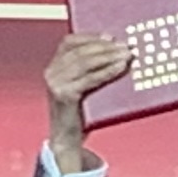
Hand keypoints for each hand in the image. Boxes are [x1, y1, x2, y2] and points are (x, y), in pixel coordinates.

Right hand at [44, 30, 130, 168]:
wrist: (66, 140)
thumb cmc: (80, 112)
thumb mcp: (81, 86)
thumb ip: (89, 70)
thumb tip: (117, 52)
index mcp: (54, 66)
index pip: (69, 42)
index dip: (90, 37)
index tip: (111, 36)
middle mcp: (51, 72)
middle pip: (80, 51)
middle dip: (105, 47)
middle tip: (126, 47)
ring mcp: (55, 83)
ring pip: (84, 63)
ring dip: (108, 57)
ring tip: (126, 56)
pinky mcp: (63, 95)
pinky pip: (89, 79)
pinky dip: (106, 72)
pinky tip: (120, 68)